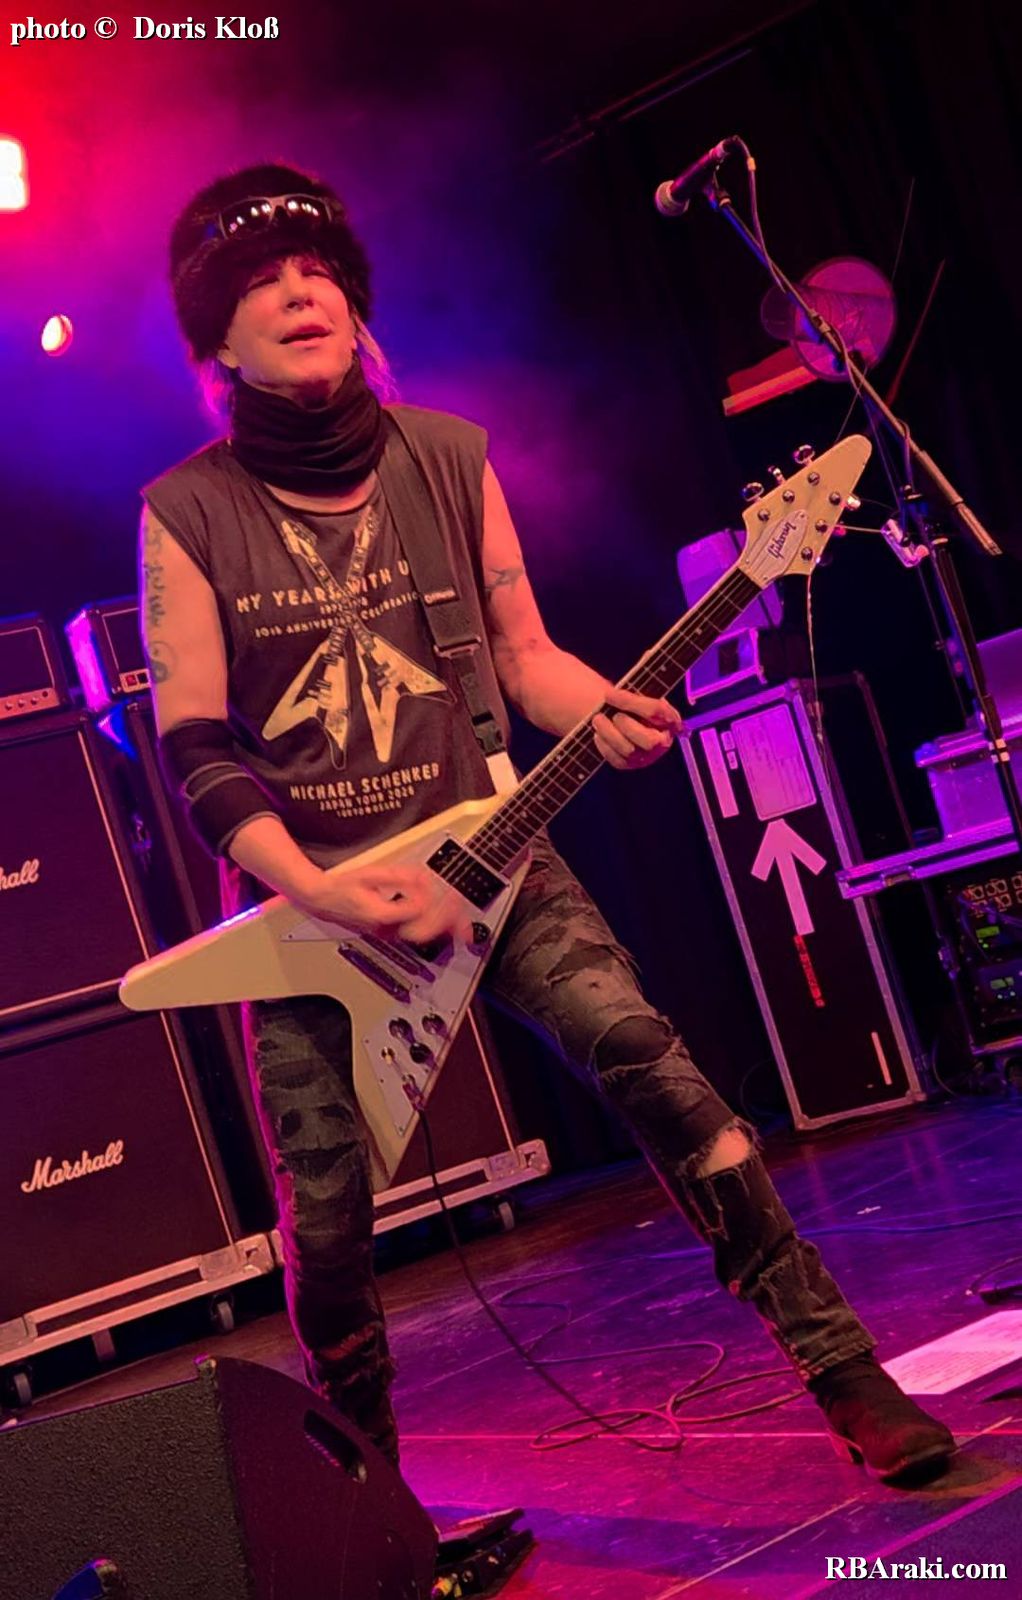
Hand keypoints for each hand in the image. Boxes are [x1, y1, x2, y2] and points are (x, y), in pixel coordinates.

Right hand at [294, 864, 473, 944]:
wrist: (321, 900)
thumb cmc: (342, 888)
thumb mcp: (371, 873)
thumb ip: (399, 876)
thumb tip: (421, 878)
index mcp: (381, 914)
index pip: (417, 911)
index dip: (433, 900)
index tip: (446, 891)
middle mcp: (386, 929)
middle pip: (424, 932)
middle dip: (447, 922)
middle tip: (463, 909)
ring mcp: (387, 933)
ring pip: (422, 937)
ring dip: (443, 930)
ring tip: (464, 926)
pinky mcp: (389, 932)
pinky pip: (416, 934)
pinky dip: (433, 929)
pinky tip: (446, 924)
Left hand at [592, 686, 682, 770]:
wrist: (626, 718)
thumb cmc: (635, 705)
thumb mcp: (639, 696)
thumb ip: (632, 697)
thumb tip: (610, 696)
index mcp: (670, 720)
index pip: (655, 711)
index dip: (631, 702)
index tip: (609, 694)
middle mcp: (662, 742)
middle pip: (649, 741)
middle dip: (626, 726)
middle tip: (613, 715)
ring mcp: (647, 757)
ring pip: (629, 751)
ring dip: (609, 733)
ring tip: (598, 719)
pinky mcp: (630, 764)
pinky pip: (616, 759)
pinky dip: (604, 745)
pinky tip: (598, 733)